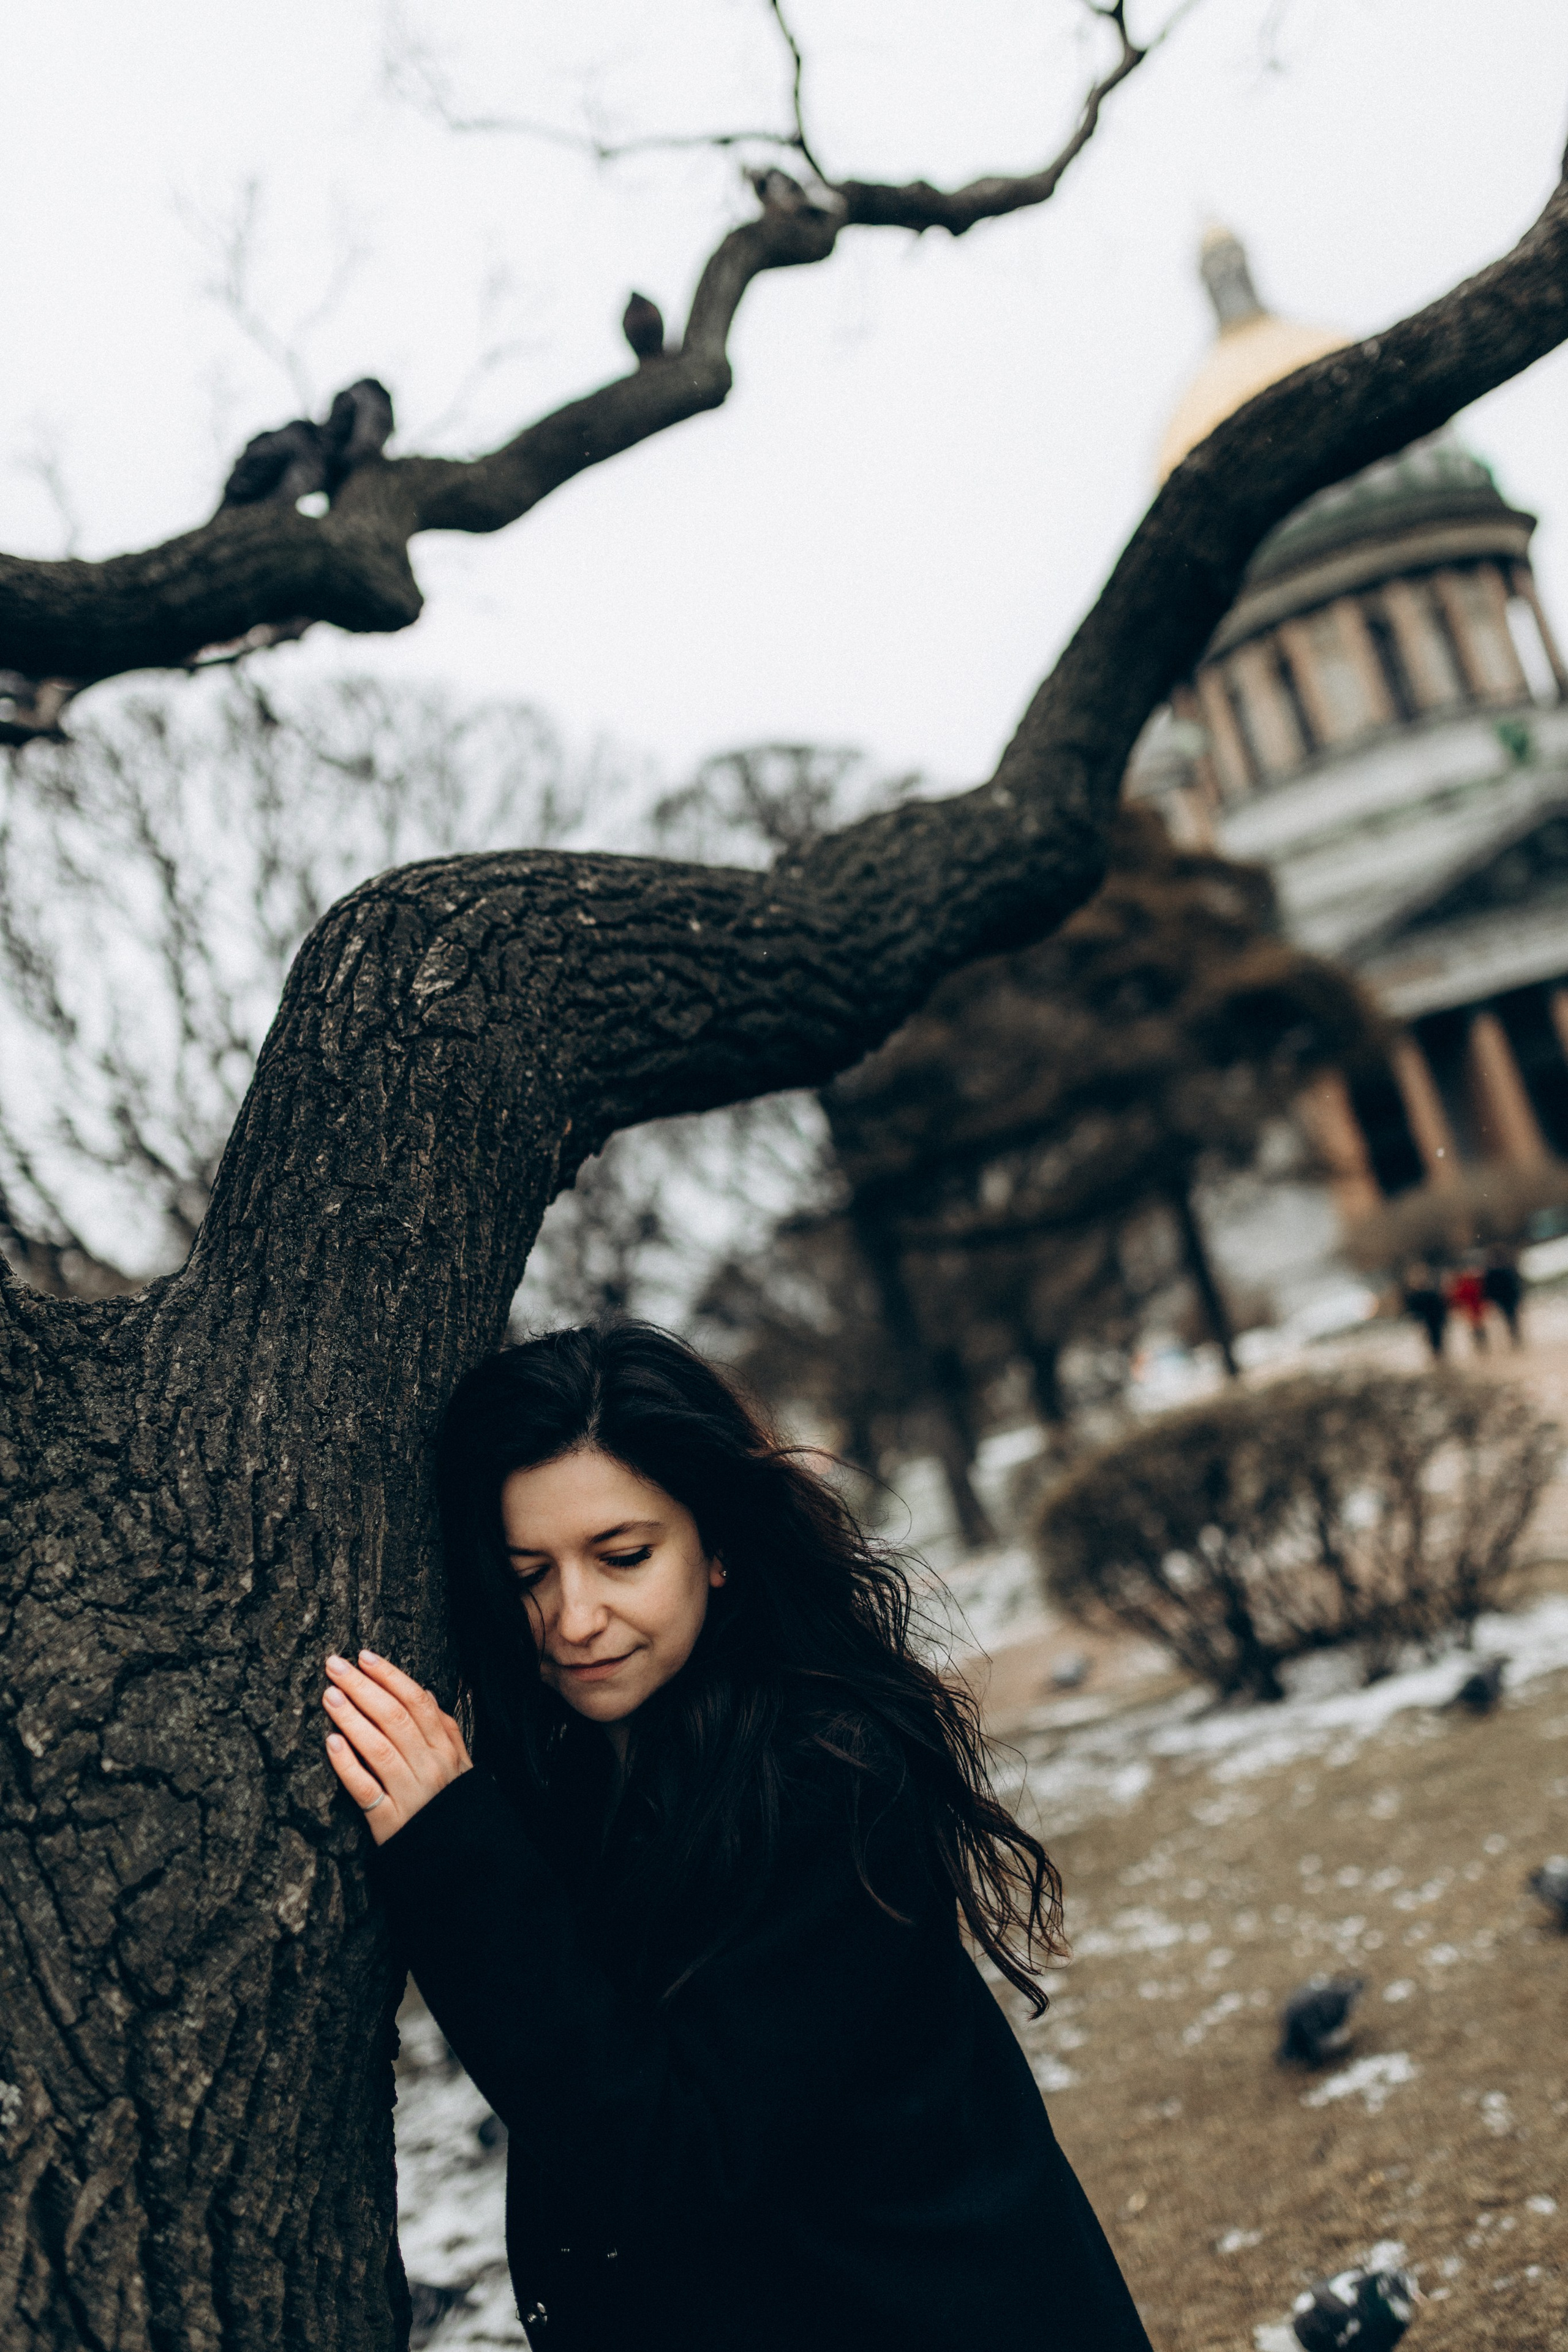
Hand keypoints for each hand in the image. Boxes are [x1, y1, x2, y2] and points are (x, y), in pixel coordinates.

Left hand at [321, 1650, 470, 1845]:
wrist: (461, 1860)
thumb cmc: (455, 1807)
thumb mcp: (462, 1765)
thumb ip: (446, 1729)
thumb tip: (426, 1692)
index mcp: (445, 1749)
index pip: (416, 1702)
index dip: (389, 1676)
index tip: (364, 1656)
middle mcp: (429, 1767)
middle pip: (394, 1718)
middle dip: (363, 1687)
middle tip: (335, 1666)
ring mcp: (409, 1794)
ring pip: (379, 1748)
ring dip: (351, 1718)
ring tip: (329, 1696)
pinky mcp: (389, 1822)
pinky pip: (365, 1789)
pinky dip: (347, 1765)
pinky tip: (331, 1743)